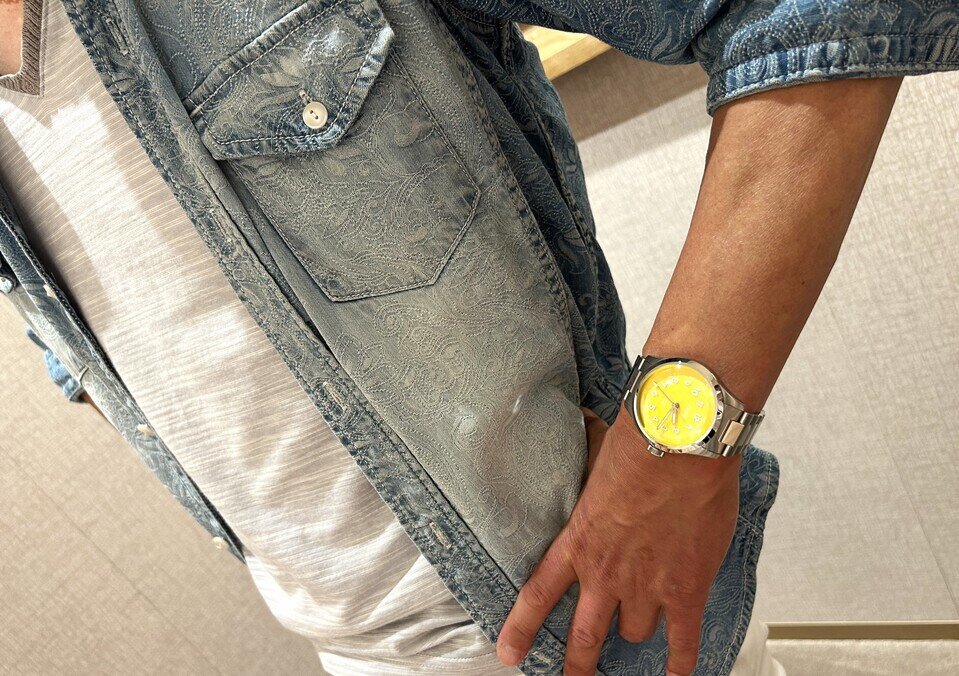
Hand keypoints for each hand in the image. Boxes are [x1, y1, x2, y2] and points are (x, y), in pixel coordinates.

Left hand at [496, 404, 740, 674]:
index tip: (510, 654)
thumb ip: (588, 471)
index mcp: (578, 541)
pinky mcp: (686, 590)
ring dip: (637, 632)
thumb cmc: (637, 443)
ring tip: (640, 629)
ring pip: (635, 634)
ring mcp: (646, 587)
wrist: (678, 445)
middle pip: (586, 635)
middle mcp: (606, 574)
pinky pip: (683, 642)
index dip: (522, 628)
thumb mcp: (594, 459)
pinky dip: (680, 665)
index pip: (539, 594)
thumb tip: (583, 430)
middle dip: (579, 662)